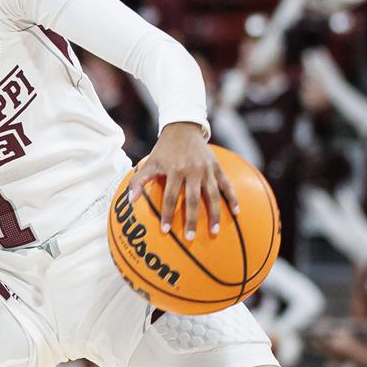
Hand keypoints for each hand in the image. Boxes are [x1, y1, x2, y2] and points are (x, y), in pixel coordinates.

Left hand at [125, 122, 235, 240]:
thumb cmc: (164, 149)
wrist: (183, 128)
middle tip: (189, 238)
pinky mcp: (217, 167)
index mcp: (175, 170)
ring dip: (214, 214)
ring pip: (212, 195)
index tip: (165, 231)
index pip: (170, 196)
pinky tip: (236, 213)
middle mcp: (192, 170)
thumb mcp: (150, 162)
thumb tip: (130, 201)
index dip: (168, 214)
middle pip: (193, 199)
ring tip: (214, 231)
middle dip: (191, 220)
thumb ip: (139, 181)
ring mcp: (207, 169)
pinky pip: (226, 185)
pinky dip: (232, 198)